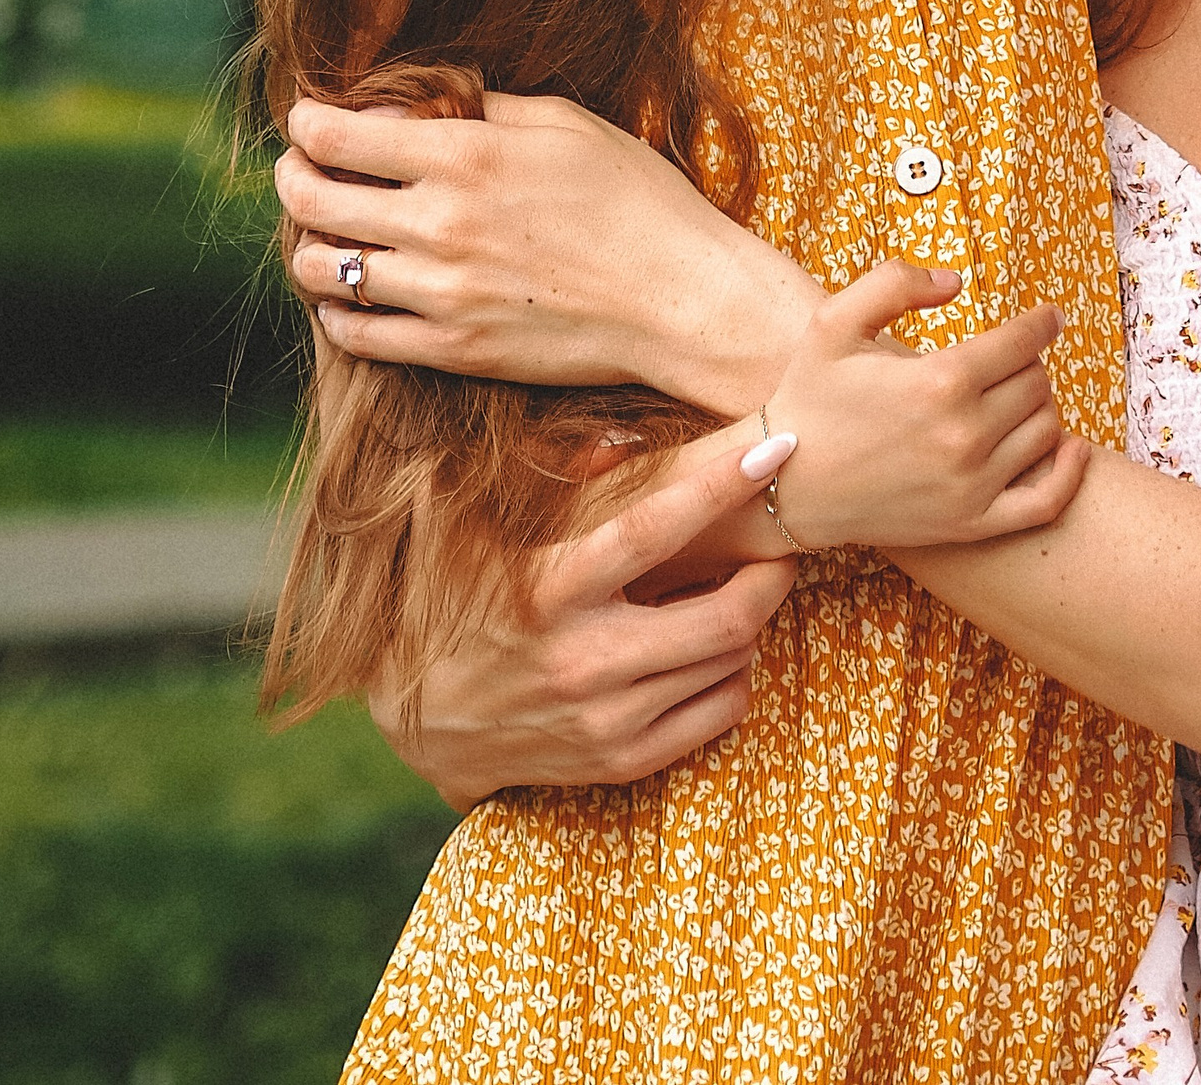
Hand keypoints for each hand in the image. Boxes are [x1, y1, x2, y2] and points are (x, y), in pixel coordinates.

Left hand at [275, 89, 820, 407]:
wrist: (683, 300)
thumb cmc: (636, 198)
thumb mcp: (565, 123)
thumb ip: (479, 110)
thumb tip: (408, 107)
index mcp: (466, 158)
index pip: (339, 138)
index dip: (307, 124)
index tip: (306, 120)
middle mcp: (440, 226)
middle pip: (315, 202)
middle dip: (293, 178)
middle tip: (298, 169)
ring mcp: (442, 295)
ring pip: (324, 272)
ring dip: (310, 246)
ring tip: (325, 232)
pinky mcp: (453, 351)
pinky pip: (358, 336)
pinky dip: (339, 310)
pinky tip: (353, 293)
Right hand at [374, 430, 797, 811]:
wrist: (417, 720)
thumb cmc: (460, 601)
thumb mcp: (481, 530)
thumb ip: (552, 476)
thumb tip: (622, 439)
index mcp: (550, 588)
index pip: (655, 529)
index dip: (724, 486)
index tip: (777, 449)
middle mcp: (584, 659)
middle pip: (723, 616)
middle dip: (772, 574)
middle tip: (783, 545)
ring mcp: (606, 719)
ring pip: (730, 665)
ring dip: (754, 622)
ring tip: (746, 591)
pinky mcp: (619, 761)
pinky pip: (718, 715)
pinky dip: (737, 674)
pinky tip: (719, 649)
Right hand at [759, 258, 1091, 550]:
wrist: (786, 484)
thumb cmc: (810, 397)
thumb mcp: (835, 321)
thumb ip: (896, 282)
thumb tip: (956, 280)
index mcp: (939, 380)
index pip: (1023, 341)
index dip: (1041, 322)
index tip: (1048, 317)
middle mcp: (964, 435)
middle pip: (1036, 383)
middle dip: (1026, 364)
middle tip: (1004, 361)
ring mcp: (971, 486)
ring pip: (1045, 430)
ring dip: (1038, 406)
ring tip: (1011, 396)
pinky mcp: (971, 524)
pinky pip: (1045, 500)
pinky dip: (1069, 472)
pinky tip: (1073, 447)